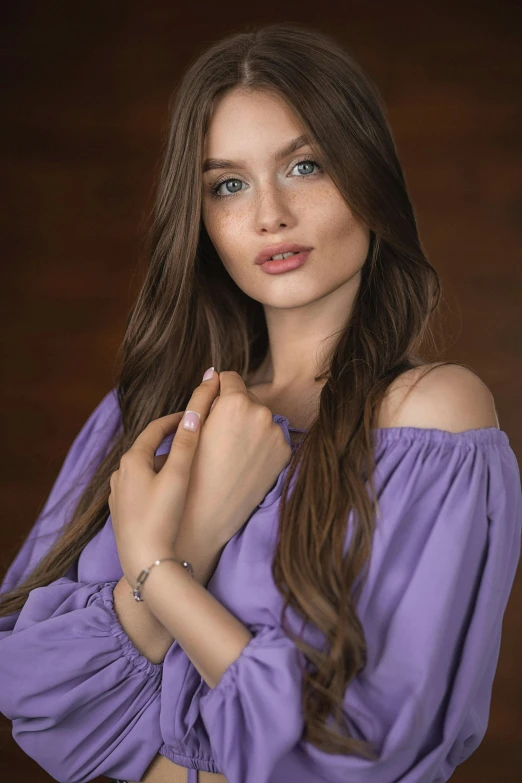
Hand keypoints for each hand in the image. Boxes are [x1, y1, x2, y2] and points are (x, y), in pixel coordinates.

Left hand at [108, 369, 220, 587]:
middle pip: (148, 448)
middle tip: (192, 438)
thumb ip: (186, 444)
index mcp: (132, 460)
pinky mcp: (121, 512)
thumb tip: (193, 413)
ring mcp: (118, 494)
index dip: (175, 419)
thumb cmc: (162, 516)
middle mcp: (120, 474)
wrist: (144, 560)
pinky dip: (155, 481)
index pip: (155, 429)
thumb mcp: (177, 476)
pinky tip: (168, 492)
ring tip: (185, 467)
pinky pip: (140, 486)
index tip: (193, 414)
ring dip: (162, 463)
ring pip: (143, 469)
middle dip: (170, 441)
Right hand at [167, 370, 292, 552]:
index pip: (229, 378)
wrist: (206, 518)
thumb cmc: (189, 472)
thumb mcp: (190, 429)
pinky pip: (271, 438)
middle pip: (247, 398)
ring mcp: (277, 434)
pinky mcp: (285, 453)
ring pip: (260, 419)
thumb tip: (213, 373)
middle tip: (217, 438)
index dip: (216, 393)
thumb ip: (203, 396)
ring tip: (230, 453)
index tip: (209, 412)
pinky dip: (260, 445)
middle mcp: (262, 413)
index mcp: (235, 403)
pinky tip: (244, 463)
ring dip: (248, 427)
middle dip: (234, 410)